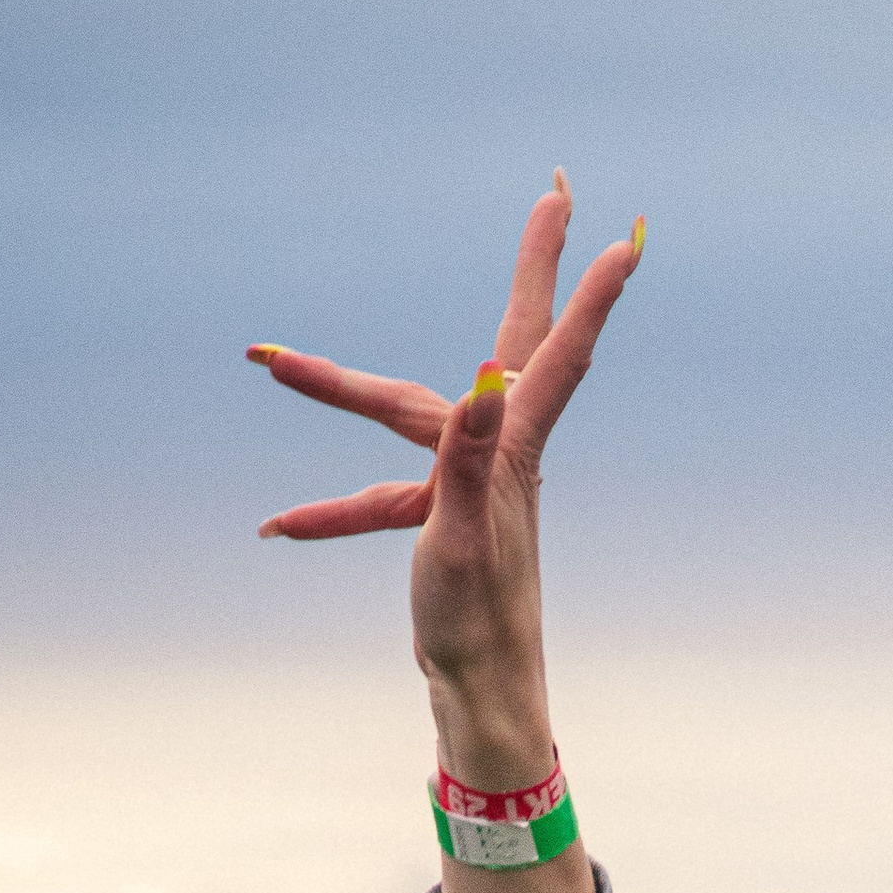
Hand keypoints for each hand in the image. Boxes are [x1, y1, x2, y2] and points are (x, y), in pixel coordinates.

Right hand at [249, 174, 642, 892]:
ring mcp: (476, 481)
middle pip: (511, 339)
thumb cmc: (478, 624)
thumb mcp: (462, 537)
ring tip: (269, 359)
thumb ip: (468, 457)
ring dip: (340, 392)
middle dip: (535, 266)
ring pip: (411, 415)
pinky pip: (382, 497)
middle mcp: (503, 450)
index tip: (624, 232)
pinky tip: (280, 527)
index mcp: (511, 448)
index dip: (586, 290)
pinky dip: (335, 511)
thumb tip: (480, 379)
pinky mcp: (448, 517)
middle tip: (559, 194)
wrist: (483, 698)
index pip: (555, 350)